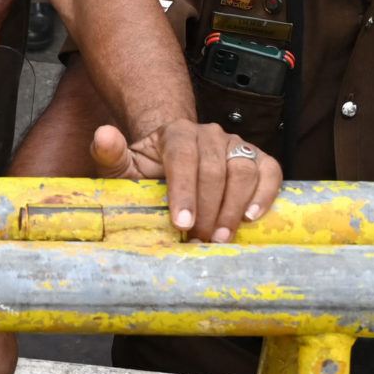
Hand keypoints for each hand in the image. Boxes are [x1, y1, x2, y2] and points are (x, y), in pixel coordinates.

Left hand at [92, 119, 279, 241]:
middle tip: (199, 240)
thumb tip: (104, 135)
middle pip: (214, 168)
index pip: (182, 157)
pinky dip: (266, 192)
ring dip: (235, 207)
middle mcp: (210, 133)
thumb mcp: (123, 166)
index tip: (180, 222)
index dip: (184, 191)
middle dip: (208, 208)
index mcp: (176, 132)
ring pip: (243, 170)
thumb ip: (110, 153)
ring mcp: (236, 144)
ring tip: (222, 237)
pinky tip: (253, 217)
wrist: (173, 161)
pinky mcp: (257, 157)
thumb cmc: (147, 170)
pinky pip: (270, 170)